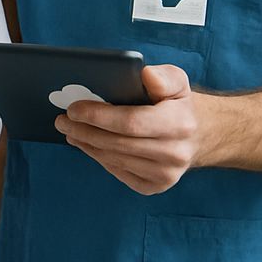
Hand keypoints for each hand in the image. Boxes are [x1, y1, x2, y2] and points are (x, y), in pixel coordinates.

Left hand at [54, 64, 201, 194]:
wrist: (200, 135)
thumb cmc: (178, 103)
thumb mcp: (177, 82)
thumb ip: (162, 76)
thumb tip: (145, 75)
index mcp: (179, 124)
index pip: (130, 122)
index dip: (97, 116)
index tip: (73, 108)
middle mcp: (176, 153)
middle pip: (117, 144)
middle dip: (84, 130)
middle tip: (61, 120)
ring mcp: (166, 174)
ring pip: (115, 159)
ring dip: (87, 145)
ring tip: (69, 130)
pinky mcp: (157, 186)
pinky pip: (119, 173)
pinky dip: (100, 158)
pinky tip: (88, 145)